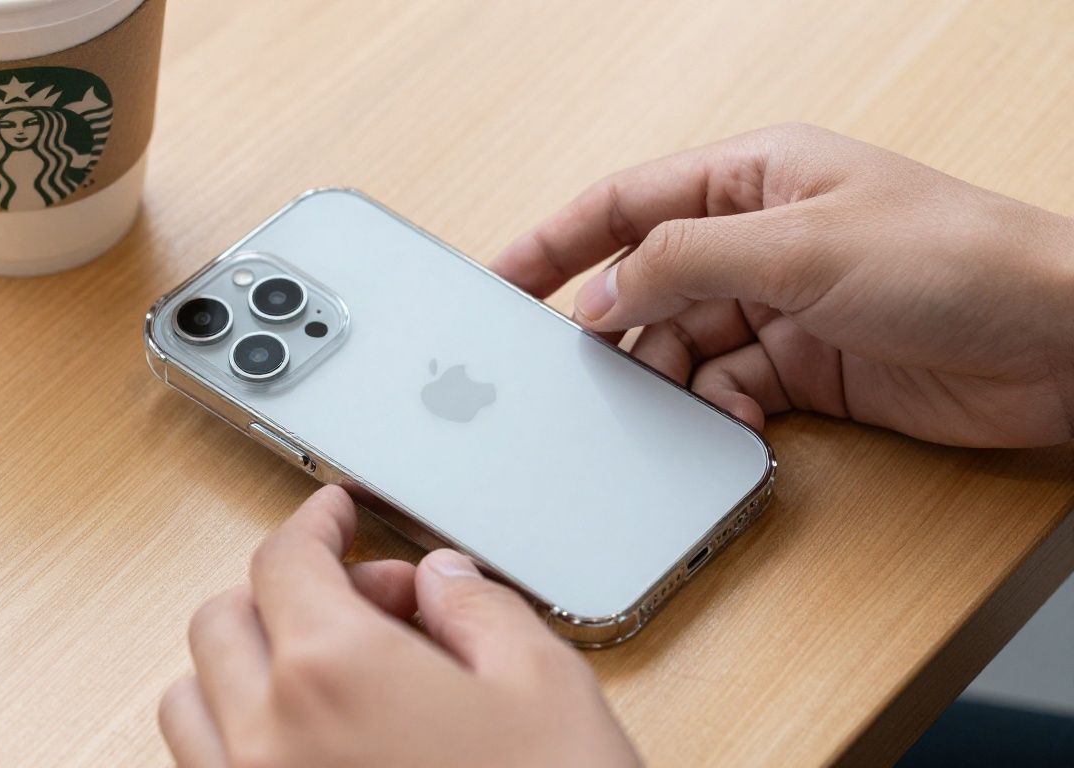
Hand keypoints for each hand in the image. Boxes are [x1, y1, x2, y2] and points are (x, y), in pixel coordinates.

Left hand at [159, 485, 639, 767]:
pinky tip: (304, 742)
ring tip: (324, 669)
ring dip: (243, 662)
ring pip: (191, 699)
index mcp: (333, 670)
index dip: (314, 521)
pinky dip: (233, 734)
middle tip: (372, 603)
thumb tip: (442, 580)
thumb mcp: (545, 687)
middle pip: (223, 618)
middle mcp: (266, 737)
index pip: (285, 558)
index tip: (334, 513)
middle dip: (287, 588)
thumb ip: (480, 607)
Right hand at [492, 124, 1073, 447]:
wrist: (1062, 345)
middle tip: (573, 373)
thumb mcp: (799, 247)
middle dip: (611, 328)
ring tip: (668, 407)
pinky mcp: (805, 366)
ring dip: (668, 381)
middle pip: (647, 281)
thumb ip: (684, 261)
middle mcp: (759, 237)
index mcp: (754, 176)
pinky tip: (733, 424)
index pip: (626, 203)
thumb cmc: (959, 262)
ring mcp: (781, 305)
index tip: (498, 280)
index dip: (554, 241)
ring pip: (682, 344)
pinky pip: (727, 390)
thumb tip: (597, 291)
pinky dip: (717, 413)